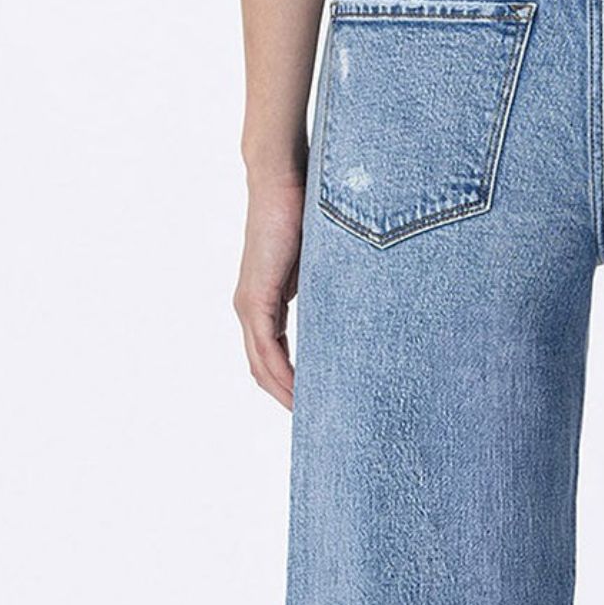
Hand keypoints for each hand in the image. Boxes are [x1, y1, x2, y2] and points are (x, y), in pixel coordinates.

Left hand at [234, 172, 305, 410]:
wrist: (280, 179)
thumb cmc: (305, 213)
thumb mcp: (321, 266)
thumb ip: (328, 294)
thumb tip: (354, 314)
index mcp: (264, 304)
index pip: (273, 358)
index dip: (291, 386)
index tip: (317, 406)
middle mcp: (250, 309)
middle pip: (263, 372)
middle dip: (288, 400)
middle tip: (318, 425)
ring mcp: (248, 306)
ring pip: (262, 368)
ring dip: (285, 396)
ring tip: (313, 418)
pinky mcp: (254, 299)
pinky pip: (266, 351)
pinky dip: (283, 376)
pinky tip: (301, 395)